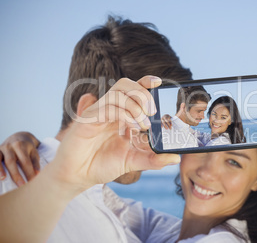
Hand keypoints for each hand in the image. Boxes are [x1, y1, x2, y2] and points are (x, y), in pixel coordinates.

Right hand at [0, 132, 39, 185]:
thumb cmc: (28, 148)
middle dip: (16, 174)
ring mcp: (2, 148)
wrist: (19, 136)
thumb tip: (37, 173)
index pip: (25, 161)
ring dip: (1, 170)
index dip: (28, 172)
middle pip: (12, 161)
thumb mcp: (34, 152)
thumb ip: (35, 162)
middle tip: (21, 185)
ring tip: (4, 179)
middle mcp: (10, 146)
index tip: (32, 182)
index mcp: (22, 146)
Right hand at [49, 76, 180, 189]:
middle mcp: (111, 109)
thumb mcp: (134, 161)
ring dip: (135, 105)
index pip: (134, 90)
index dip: (146, 82)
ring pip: (117, 93)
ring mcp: (99, 113)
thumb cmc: (103, 164)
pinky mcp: (88, 120)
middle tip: (153, 112)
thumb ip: (154, 159)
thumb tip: (176, 158)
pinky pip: (107, 107)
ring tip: (144, 124)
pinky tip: (131, 127)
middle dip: (143, 93)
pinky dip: (123, 113)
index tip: (159, 82)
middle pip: (126, 85)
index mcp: (122, 114)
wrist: (78, 176)